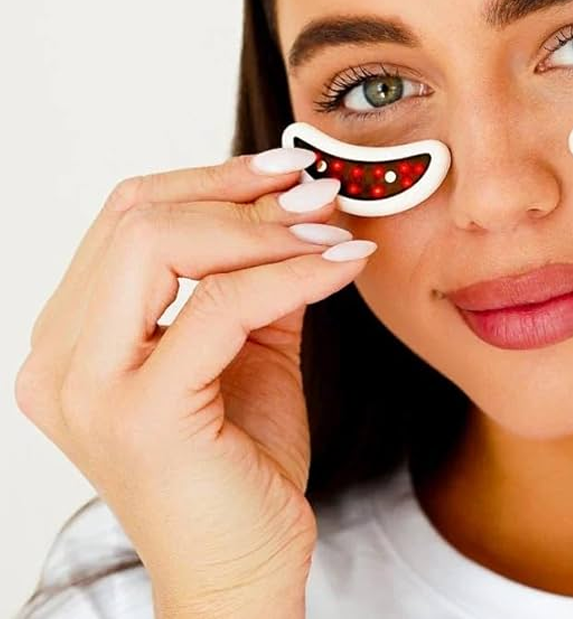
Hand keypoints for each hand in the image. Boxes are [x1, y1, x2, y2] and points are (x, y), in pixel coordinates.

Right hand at [14, 148, 373, 610]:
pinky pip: (222, 305)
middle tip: (315, 192)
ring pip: (160, 244)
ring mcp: (91, 388)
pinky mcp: (143, 415)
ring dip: (264, 227)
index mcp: (74, 337)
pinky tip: (342, 266)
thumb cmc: (243, 462)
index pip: (127, 217)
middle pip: (135, 217)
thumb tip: (297, 197)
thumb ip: (255, 272)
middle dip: (236, 191)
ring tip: (331, 228)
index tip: (288, 170)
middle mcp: (61, 359)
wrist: (245, 570)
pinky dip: (292, 272)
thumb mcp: (249, 343)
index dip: (211, 178)